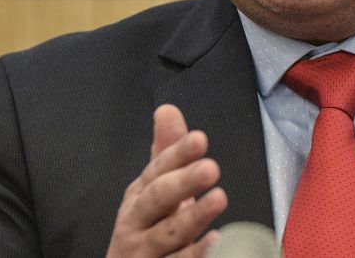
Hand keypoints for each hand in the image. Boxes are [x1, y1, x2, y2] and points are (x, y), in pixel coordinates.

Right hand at [106, 105, 228, 256]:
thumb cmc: (145, 230)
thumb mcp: (154, 190)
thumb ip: (166, 152)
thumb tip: (167, 110)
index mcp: (139, 196)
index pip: (157, 169)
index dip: (177, 154)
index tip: (199, 139)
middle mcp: (136, 223)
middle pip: (157, 199)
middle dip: (182, 182)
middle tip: (210, 168)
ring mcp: (145, 252)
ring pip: (167, 234)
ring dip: (192, 217)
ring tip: (218, 199)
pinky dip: (196, 254)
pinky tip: (217, 242)